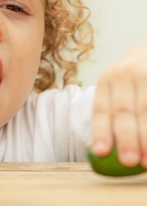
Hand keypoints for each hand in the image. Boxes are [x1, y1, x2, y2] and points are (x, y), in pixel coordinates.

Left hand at [92, 41, 146, 167]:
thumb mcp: (119, 86)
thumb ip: (114, 112)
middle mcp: (125, 74)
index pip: (101, 109)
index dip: (101, 131)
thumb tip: (106, 153)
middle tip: (129, 162)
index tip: (101, 153)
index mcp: (107, 80)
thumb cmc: (136, 77)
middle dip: (126, 139)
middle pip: (124, 111)